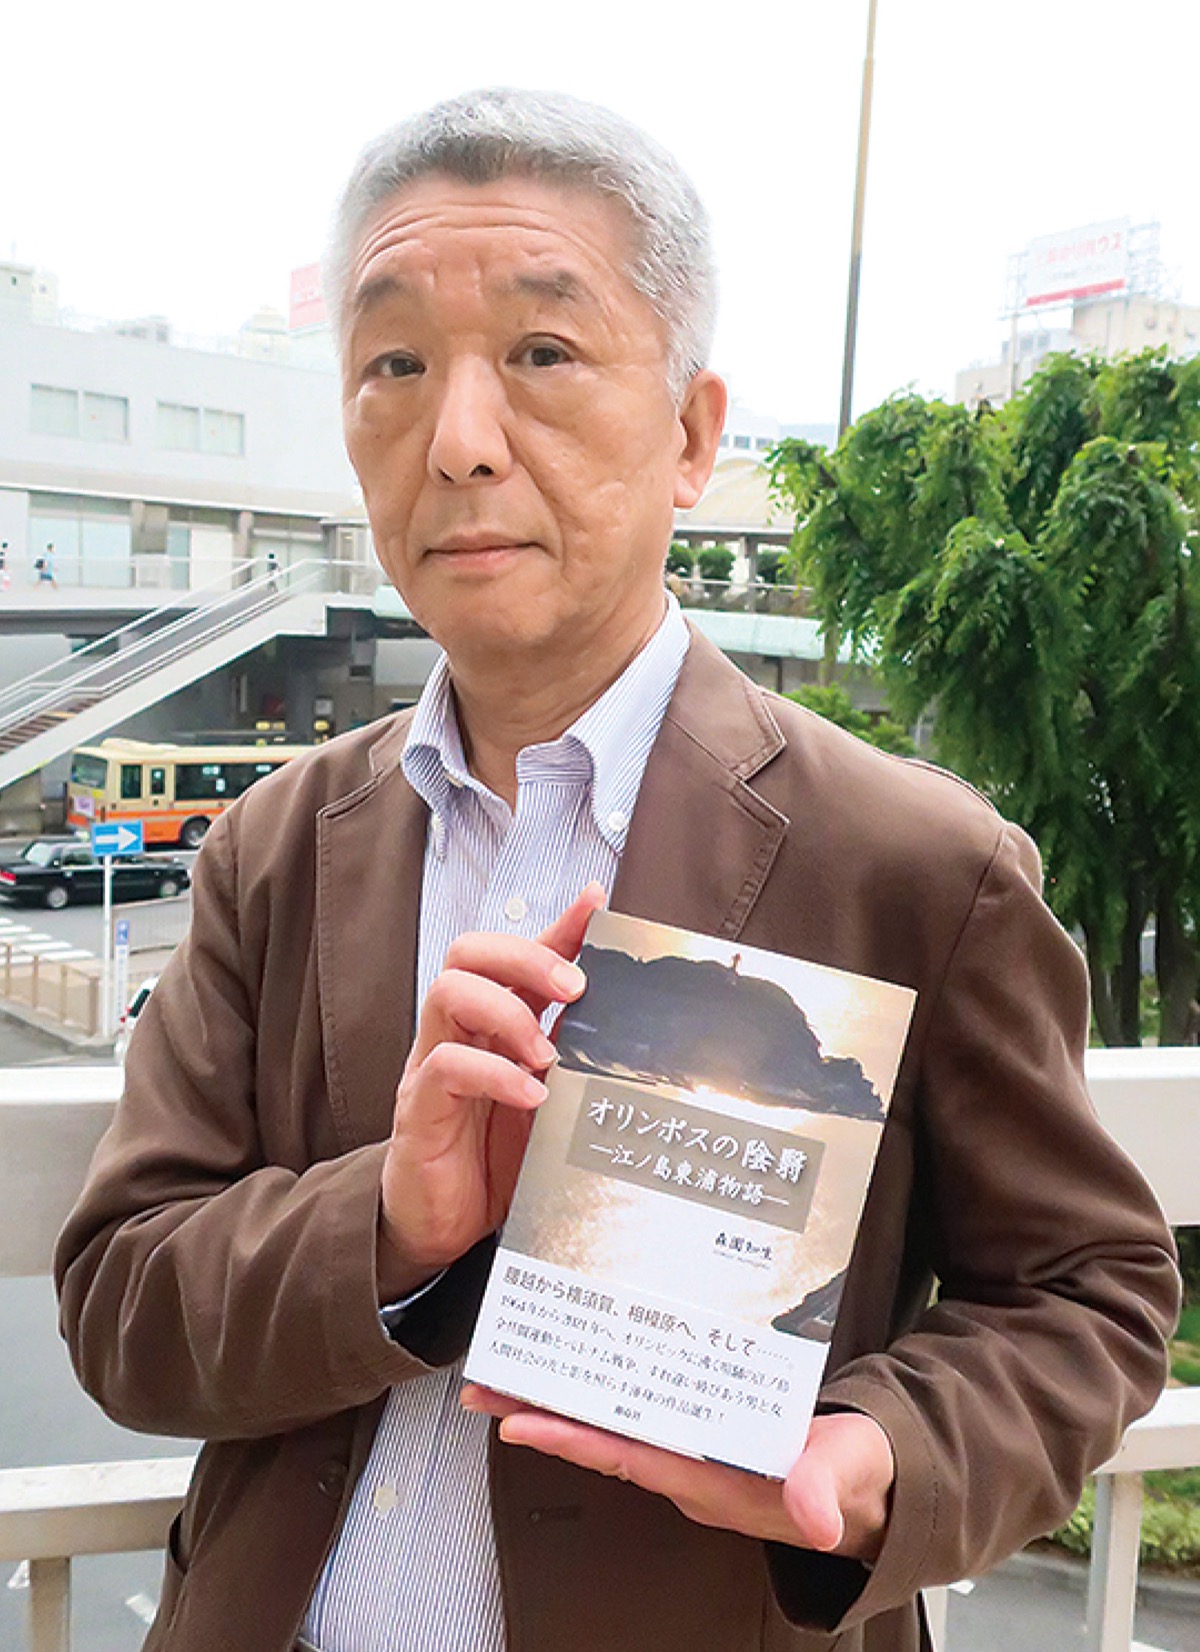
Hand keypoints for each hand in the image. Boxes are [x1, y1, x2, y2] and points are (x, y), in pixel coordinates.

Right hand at [377, 884, 605, 1298]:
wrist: (443, 1228)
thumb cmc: (497, 1159)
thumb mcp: (550, 1099)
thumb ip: (574, 1055)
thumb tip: (626, 1014)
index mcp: (489, 1024)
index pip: (514, 954)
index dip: (556, 926)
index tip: (597, 904)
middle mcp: (455, 1033)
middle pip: (469, 953)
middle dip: (526, 956)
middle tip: (575, 989)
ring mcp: (430, 1067)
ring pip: (448, 992)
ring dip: (507, 1011)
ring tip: (546, 1054)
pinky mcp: (418, 1110)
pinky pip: (445, 1068)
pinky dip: (494, 1074)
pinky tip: (532, 1096)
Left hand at [461, 1387, 894, 1562]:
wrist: (876, 1480)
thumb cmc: (860, 1475)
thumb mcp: (851, 1473)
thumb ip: (827, 1486)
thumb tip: (813, 1515)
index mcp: (714, 1479)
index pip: (627, 1456)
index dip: (571, 1439)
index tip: (516, 1421)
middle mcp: (691, 1468)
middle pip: (602, 1436)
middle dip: (542, 1412)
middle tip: (484, 1385)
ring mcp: (694, 1451)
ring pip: (615, 1420)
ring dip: (564, 1396)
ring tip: (512, 1368)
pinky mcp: (704, 1430)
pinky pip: (642, 1406)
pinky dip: (608, 1385)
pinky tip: (585, 1360)